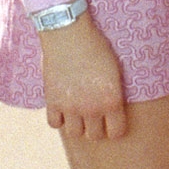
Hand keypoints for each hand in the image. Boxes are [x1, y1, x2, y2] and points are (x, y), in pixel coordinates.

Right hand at [38, 17, 127, 140]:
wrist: (69, 32)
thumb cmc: (97, 45)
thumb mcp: (114, 69)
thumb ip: (113, 93)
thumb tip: (114, 108)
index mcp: (111, 100)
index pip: (116, 132)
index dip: (115, 128)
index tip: (112, 122)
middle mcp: (91, 108)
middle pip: (95, 135)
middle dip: (96, 127)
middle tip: (94, 116)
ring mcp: (70, 107)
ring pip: (74, 133)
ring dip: (77, 125)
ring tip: (78, 113)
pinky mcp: (52, 102)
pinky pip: (54, 124)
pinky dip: (58, 119)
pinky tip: (63, 107)